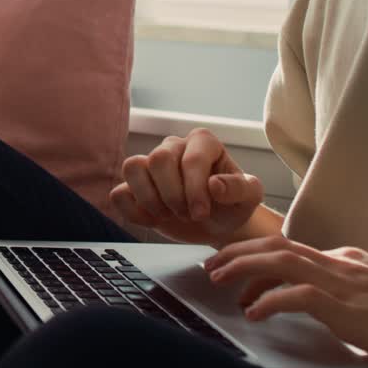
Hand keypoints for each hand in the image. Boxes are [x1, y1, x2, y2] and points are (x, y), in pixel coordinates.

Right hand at [110, 129, 263, 244]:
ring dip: (149, 199)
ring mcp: (150, 164)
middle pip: (158, 159)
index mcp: (203, 142)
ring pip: (132, 167)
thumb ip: (240, 188)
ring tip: (168, 214)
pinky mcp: (133, 186)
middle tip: (187, 214)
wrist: (214, 224)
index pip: (191, 159)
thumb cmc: (231, 206)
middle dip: (172, 194)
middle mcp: (174, 146)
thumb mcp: (248, 198)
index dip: (195, 189)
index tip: (202, 213)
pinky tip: (153, 220)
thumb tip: (215, 184)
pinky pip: (118, 192)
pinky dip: (133, 211)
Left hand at [206, 235, 367, 367]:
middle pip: (276, 244)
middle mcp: (338, 262)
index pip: (289, 249)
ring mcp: (341, 281)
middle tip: (212, 266)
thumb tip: (311, 295)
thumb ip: (342, 286)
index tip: (234, 269)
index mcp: (343, 259)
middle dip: (238, 252)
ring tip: (219, 278)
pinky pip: (298, 295)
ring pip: (279, 259)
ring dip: (243, 266)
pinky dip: (269, 300)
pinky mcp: (346, 305)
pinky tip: (254, 312)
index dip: (255, 256)